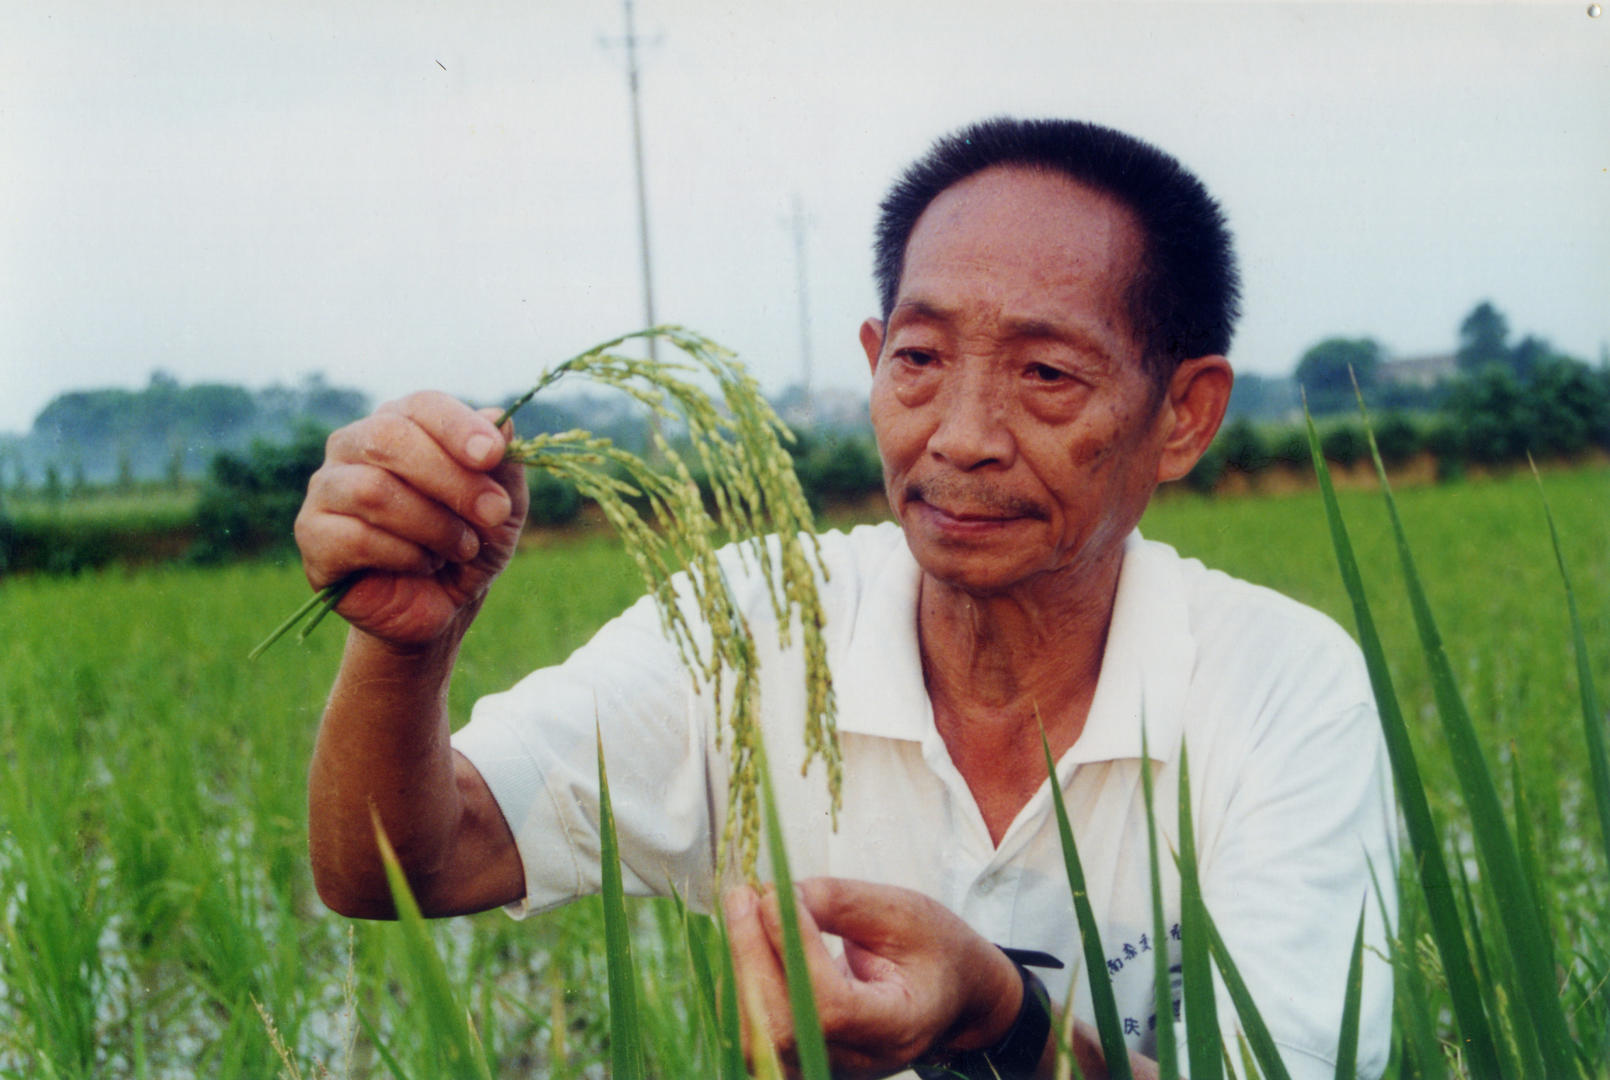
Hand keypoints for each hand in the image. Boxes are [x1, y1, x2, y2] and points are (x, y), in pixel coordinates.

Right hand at [294, 392, 528, 646]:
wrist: (442, 607)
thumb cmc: (469, 545)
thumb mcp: (503, 507)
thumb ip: (503, 464)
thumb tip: (502, 417)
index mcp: (401, 424)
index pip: (422, 406)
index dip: (458, 427)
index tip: (493, 454)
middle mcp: (354, 446)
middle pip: (389, 438)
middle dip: (451, 479)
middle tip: (493, 514)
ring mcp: (326, 488)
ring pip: (373, 490)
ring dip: (433, 524)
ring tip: (461, 548)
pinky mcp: (313, 535)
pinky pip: (356, 537)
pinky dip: (405, 555)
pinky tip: (422, 564)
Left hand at [723, 877, 1023, 1078]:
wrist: (953, 994)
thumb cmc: (933, 948)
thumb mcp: (902, 911)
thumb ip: (839, 902)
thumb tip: (773, 895)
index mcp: (899, 1026)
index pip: (832, 1005)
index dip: (794, 950)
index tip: (775, 895)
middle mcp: (861, 1061)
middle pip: (781, 1028)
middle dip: (751, 956)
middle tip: (744, 895)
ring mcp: (829, 1071)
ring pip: (757, 1041)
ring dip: (739, 970)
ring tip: (746, 914)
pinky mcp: (804, 1064)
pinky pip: (754, 1039)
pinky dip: (739, 990)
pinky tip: (749, 946)